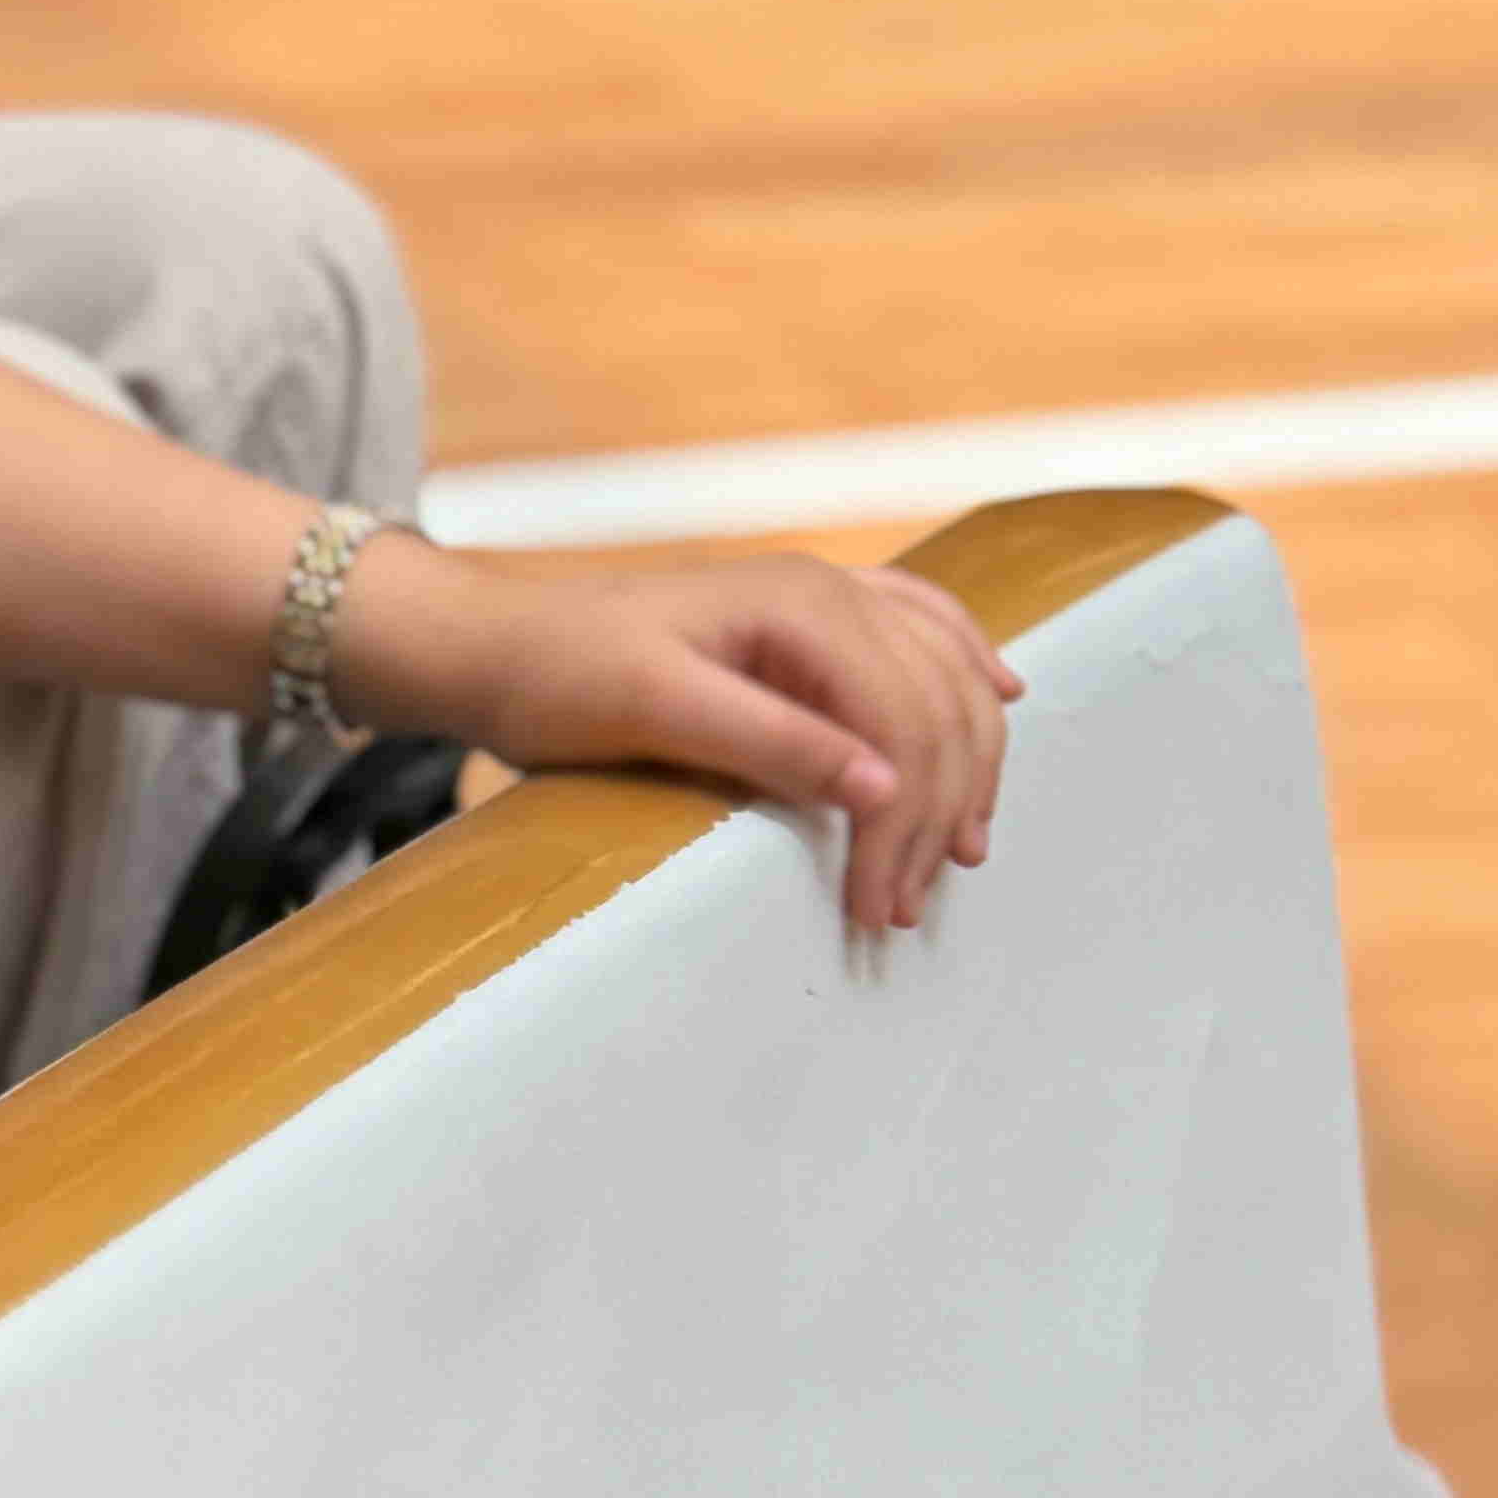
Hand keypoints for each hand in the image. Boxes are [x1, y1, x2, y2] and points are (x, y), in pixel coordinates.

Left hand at [338, 536, 1017, 937]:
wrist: (494, 646)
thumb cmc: (558, 676)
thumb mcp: (656, 711)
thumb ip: (772, 741)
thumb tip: (886, 786)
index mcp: (799, 603)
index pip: (901, 717)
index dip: (903, 820)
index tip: (878, 907)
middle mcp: (827, 590)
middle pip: (936, 702)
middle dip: (936, 808)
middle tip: (901, 906)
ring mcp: (821, 599)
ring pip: (943, 672)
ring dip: (963, 760)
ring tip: (953, 852)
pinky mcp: (806, 623)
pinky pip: (920, 630)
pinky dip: (966, 667)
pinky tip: (1003, 695)